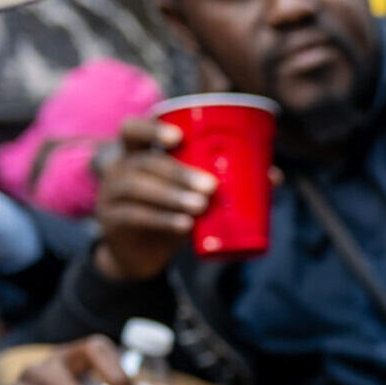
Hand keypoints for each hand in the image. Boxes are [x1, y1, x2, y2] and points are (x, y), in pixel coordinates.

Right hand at [92, 116, 212, 281]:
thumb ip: (224, 182)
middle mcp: (118, 170)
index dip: (151, 129)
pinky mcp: (112, 222)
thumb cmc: (171, 212)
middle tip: (210, 186)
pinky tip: (185, 225)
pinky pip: (135, 217)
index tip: (178, 137)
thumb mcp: (191, 195)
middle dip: (179, 172)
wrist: (140, 255)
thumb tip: (275, 176)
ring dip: (172, 196)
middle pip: (144, 163)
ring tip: (201, 206)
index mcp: (136, 154)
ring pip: (137, 188)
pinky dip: (163, 220)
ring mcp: (110, 196)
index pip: (132, 130)